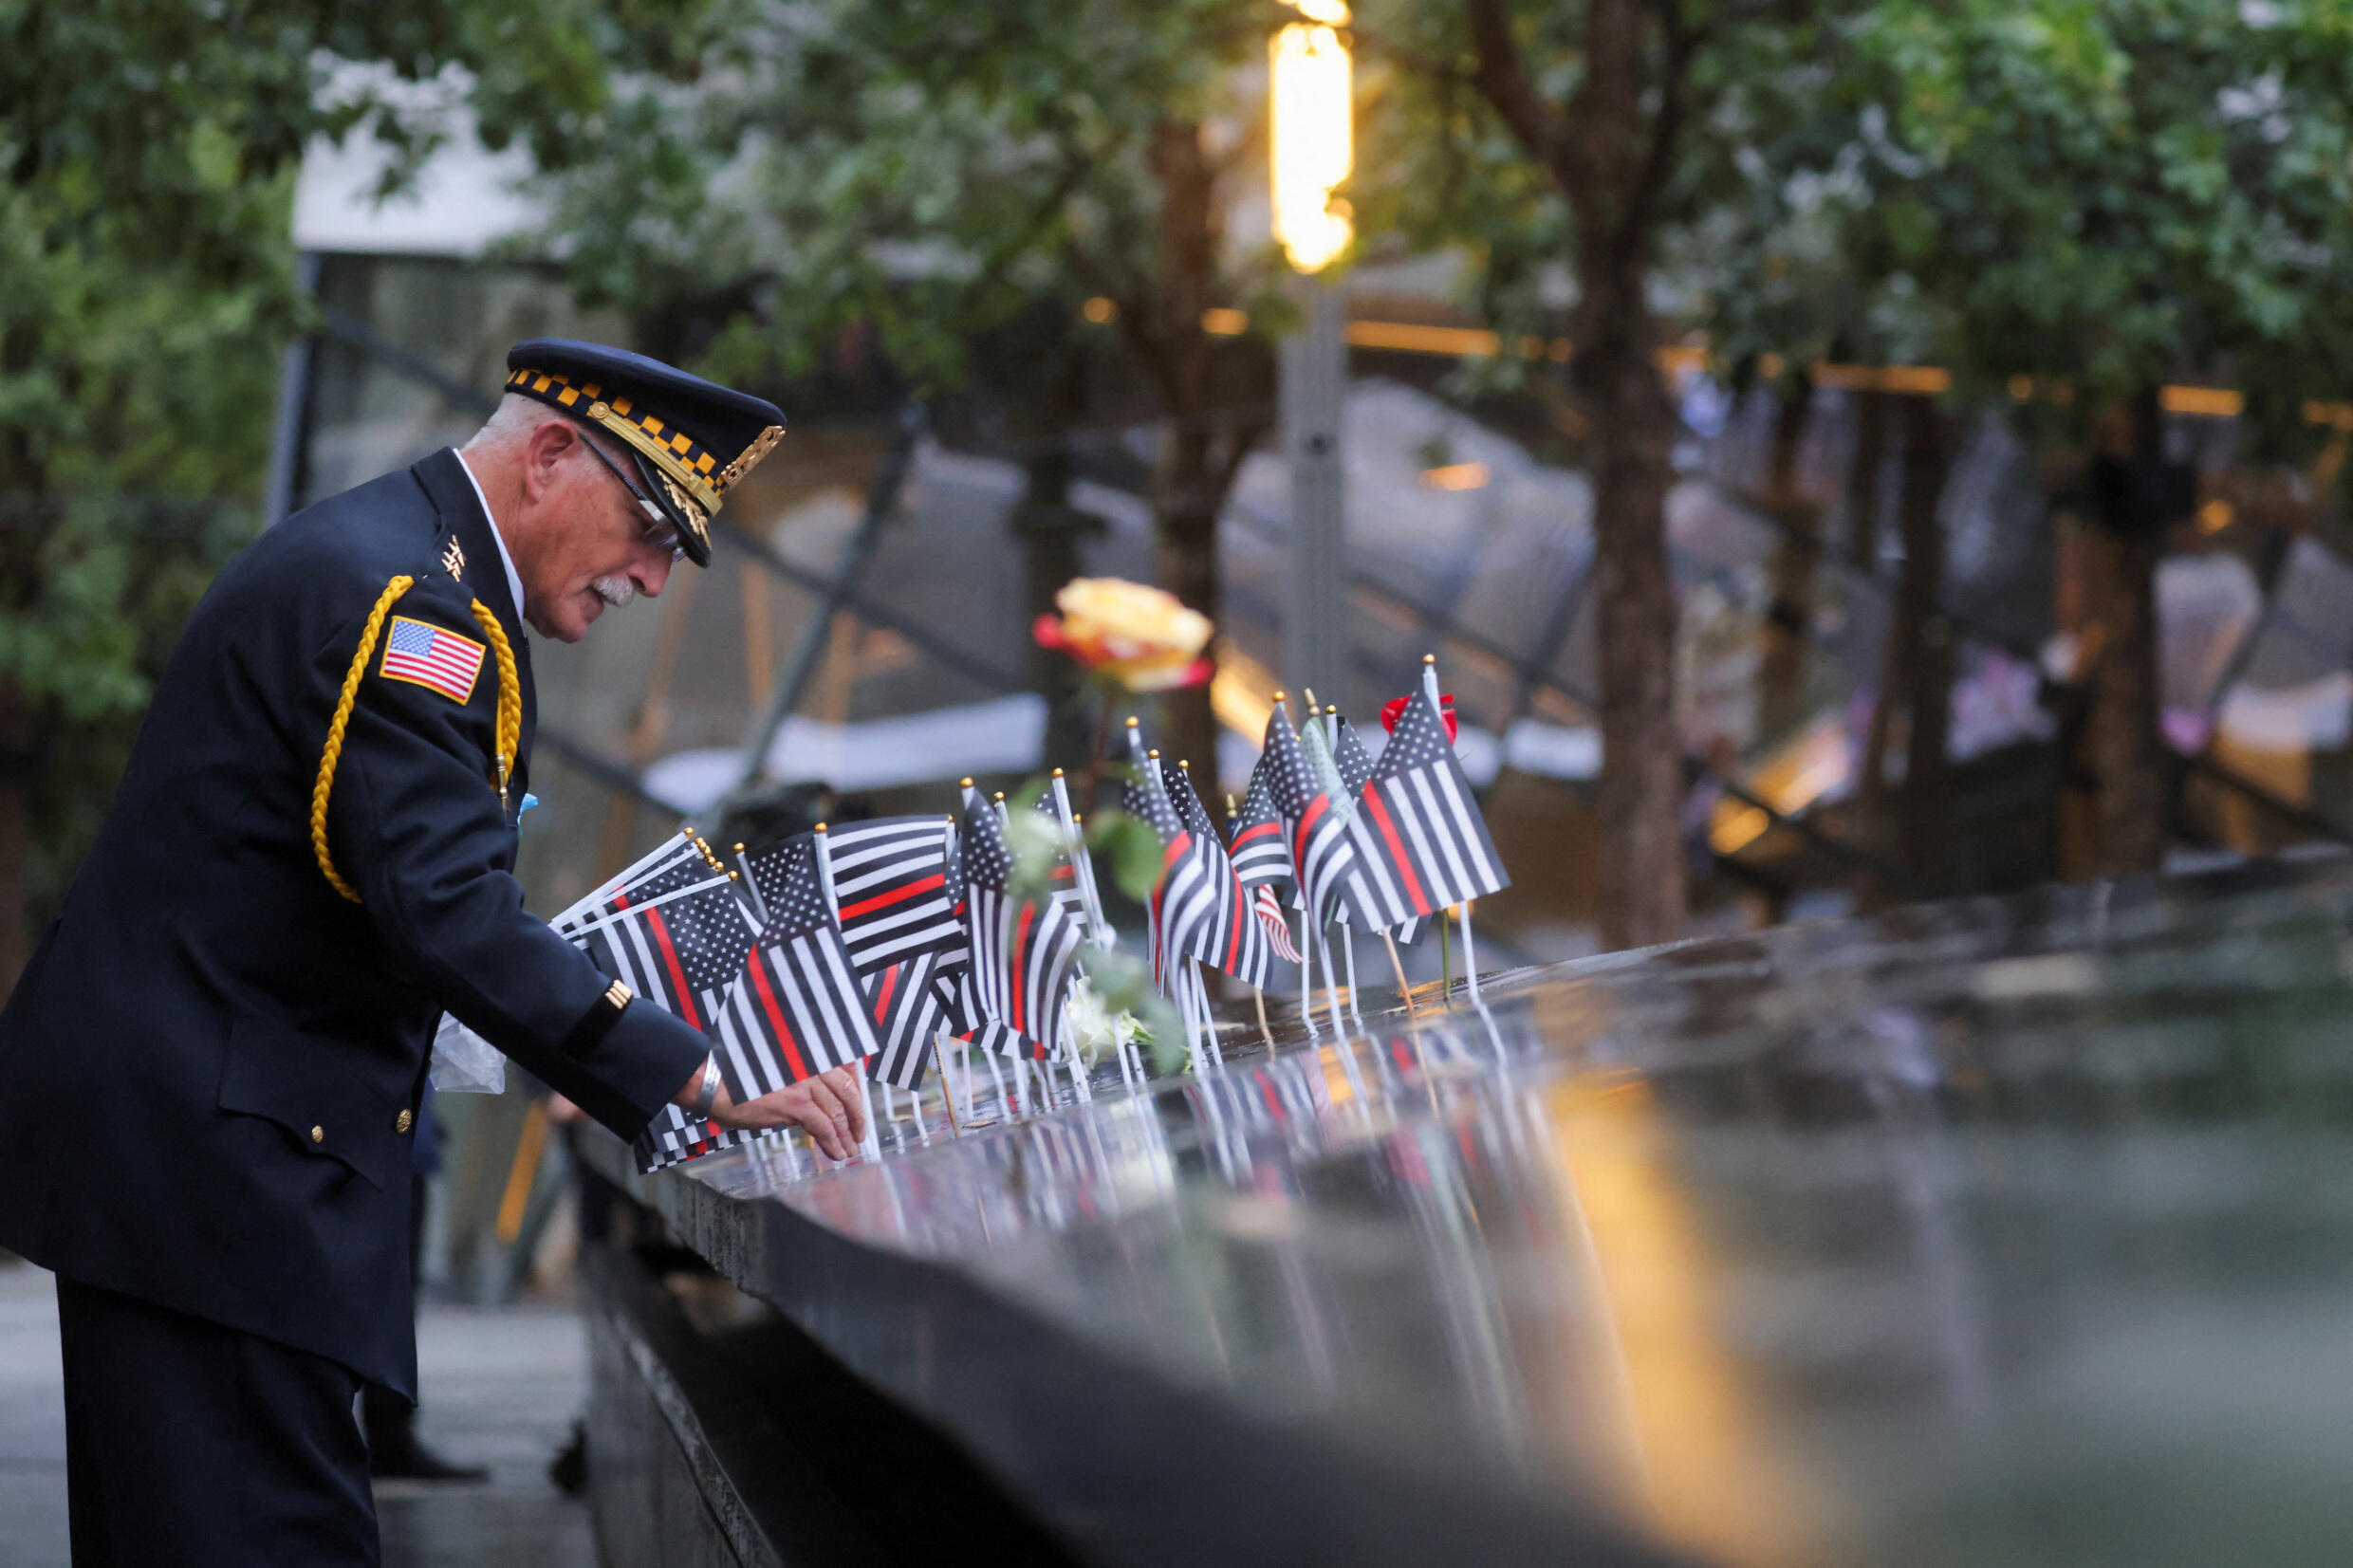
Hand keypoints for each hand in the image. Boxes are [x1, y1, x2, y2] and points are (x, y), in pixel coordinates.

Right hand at [709, 1064, 868, 1158]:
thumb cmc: (738, 1077)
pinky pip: (823, 1126)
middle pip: (847, 1092)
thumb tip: (817, 1103)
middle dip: (856, 1116)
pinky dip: (833, 1142)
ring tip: (849, 1150)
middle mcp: (812, 1064)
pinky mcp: (796, 1103)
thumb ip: (799, 1079)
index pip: (844, 1073)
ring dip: (846, 1135)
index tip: (858, 1111)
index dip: (855, 1095)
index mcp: (809, 1054)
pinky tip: (837, 1153)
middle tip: (860, 1134)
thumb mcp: (776, 1069)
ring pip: (837, 1112)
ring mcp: (805, 1082)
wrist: (714, 1082)